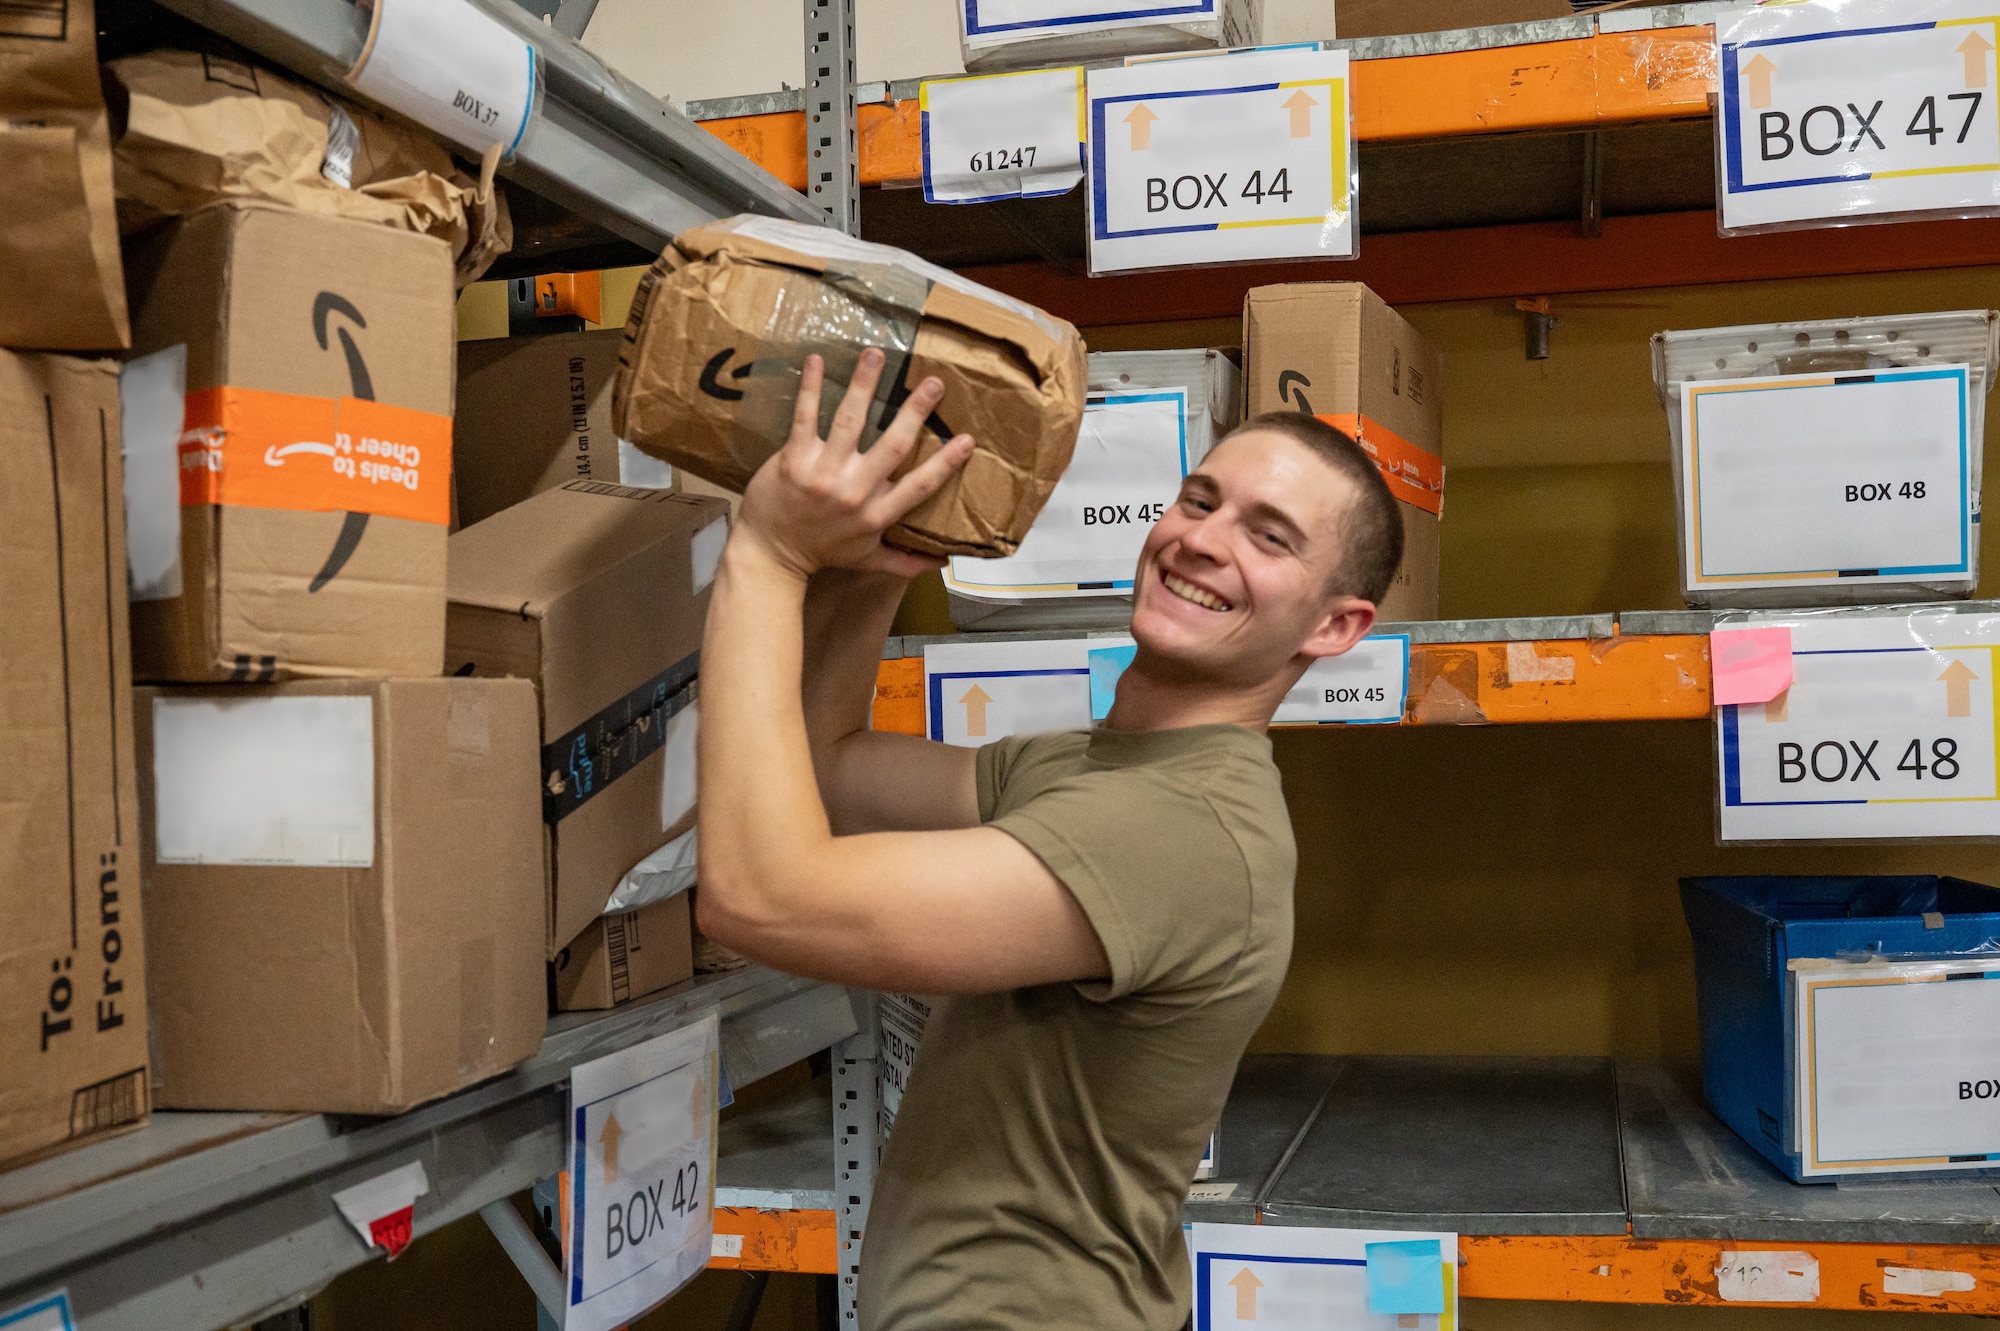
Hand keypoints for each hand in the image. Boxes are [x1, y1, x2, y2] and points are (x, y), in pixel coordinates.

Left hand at [737, 348, 976, 579]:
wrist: (770, 553)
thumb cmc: (821, 552)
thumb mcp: (867, 560)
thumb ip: (905, 562)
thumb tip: (942, 563)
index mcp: (877, 514)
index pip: (919, 485)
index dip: (945, 463)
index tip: (967, 439)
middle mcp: (854, 492)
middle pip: (892, 445)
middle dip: (914, 412)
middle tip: (934, 383)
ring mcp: (823, 473)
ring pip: (850, 421)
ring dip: (865, 384)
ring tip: (876, 353)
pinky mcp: (793, 459)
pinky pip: (804, 418)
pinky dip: (811, 388)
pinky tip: (817, 360)